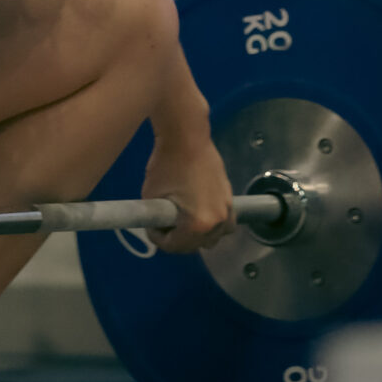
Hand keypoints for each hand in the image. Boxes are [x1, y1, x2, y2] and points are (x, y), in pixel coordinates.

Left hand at [141, 131, 235, 255]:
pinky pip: (224, 223)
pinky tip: (198, 212)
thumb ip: (155, 219)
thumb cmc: (166, 164)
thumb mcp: (151, 196)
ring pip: (213, 237)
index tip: (150, 227)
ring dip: (197, 234)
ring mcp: (228, 210)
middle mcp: (218, 223)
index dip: (158, 239)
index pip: (176, 246)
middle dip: (177, 238)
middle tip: (163, 224)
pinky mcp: (231, 198)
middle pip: (195, 245)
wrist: (187, 136)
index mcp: (198, 225)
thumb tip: (158, 227)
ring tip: (181, 220)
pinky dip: (212, 224)